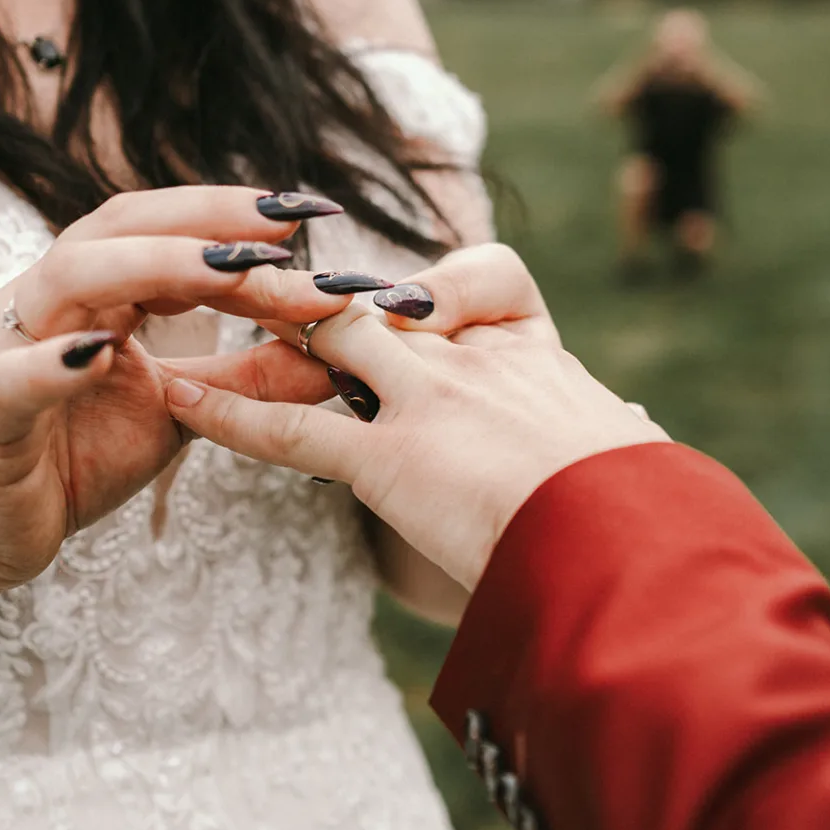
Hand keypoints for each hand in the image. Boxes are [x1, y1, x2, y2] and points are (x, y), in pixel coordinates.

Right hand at [0, 187, 355, 611]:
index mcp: (99, 292)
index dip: (240, 225)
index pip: (174, 237)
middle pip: (125, 229)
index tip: (314, 214)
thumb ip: (253, 380)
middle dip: (208, 219)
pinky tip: (100, 355)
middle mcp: (53, 301)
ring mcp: (12, 349)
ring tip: (230, 270)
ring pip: (71, 278)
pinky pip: (14, 379)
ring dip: (153, 266)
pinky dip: (53, 364)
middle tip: (285, 223)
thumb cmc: (79, 455)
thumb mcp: (184, 413)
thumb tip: (341, 354)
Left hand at [163, 247, 668, 589]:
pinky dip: (226, 412)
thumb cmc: (650, 518)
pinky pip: (291, 429)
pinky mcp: (391, 460)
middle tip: (261, 280)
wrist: (639, 550)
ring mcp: (429, 402)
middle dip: (317, 291)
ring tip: (202, 306)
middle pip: (379, 300)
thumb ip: (619, 436)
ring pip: (325, 341)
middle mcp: (474, 361)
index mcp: (537, 355)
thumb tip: (642, 435)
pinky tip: (178, 396)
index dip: (435, 286)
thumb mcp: (637, 457)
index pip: (485, 282)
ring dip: (261, 326)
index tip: (402, 301)